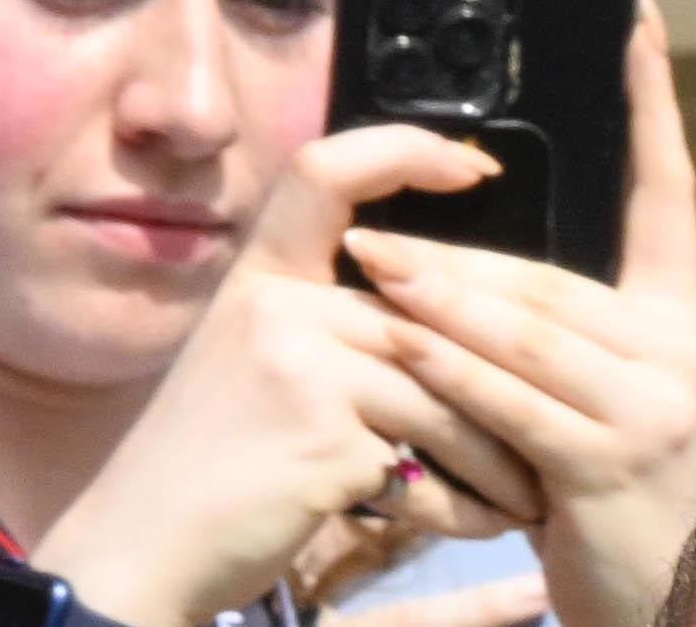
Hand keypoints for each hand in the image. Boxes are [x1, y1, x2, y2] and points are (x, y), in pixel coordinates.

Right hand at [39, 121, 517, 623]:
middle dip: (503, 370)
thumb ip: (327, 325)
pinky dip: (463, 503)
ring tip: (532, 493)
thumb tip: (439, 316)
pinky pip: (426, 464)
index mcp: (260, 276)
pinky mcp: (324, 436)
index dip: (404, 147)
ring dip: (499, 455)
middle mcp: (278, 305)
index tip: (475, 165)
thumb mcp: (253, 363)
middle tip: (556, 404)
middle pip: (429, 309)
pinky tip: (488, 524)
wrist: (139, 548)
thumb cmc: (210, 464)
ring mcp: (302, 365)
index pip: (325, 170)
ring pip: (445, 392)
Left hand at [334, 7, 695, 626]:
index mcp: (678, 321)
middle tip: (373, 227)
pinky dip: (453, 376)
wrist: (662, 600)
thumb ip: (555, 335)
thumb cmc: (604, 498)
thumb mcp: (591, 402)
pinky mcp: (614, 461)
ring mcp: (656, 406)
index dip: (648, 102)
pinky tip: (403, 354)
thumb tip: (454, 266)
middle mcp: (682, 351)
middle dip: (460, 251)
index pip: (667, 191)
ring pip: (529, 334)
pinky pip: (516, 405)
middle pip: (554, 279)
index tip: (634, 16)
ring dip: (440, 301)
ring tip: (369, 270)